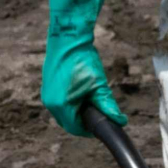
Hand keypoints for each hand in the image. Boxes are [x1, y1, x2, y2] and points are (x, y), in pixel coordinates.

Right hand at [41, 0, 126, 135]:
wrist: (68, 38)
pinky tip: (81, 93)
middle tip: (98, 112)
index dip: (89, 129)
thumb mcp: (98, 85)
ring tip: (90, 101)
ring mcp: (47, 95)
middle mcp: (50, 103)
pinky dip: (70, 103)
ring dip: (77, 111)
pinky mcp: (47, 87)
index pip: (75, 128)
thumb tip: (120, 121)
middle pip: (68, 122)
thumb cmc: (82, 60)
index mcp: (61, 105)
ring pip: (64, 113)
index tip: (101, 123)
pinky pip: (59, 103)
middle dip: (83, 120)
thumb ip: (108, 106)